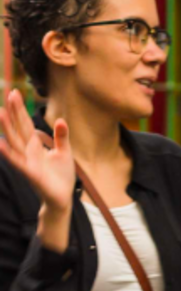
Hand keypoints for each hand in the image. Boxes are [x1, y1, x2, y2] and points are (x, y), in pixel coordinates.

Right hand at [0, 90, 74, 211]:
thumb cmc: (61, 176)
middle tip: (9, 93)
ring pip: (16, 142)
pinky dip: (9, 153)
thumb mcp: (64, 152)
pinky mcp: (31, 173)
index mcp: (35, 145)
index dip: (21, 109)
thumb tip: (61, 119)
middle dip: (14, 112)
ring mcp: (28, 162)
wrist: (62, 198)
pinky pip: (19, 162)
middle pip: (19, 128)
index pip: (26, 124)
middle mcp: (28, 151)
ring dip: (7, 128)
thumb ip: (61, 136)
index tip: (15, 92)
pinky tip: (0, 144)